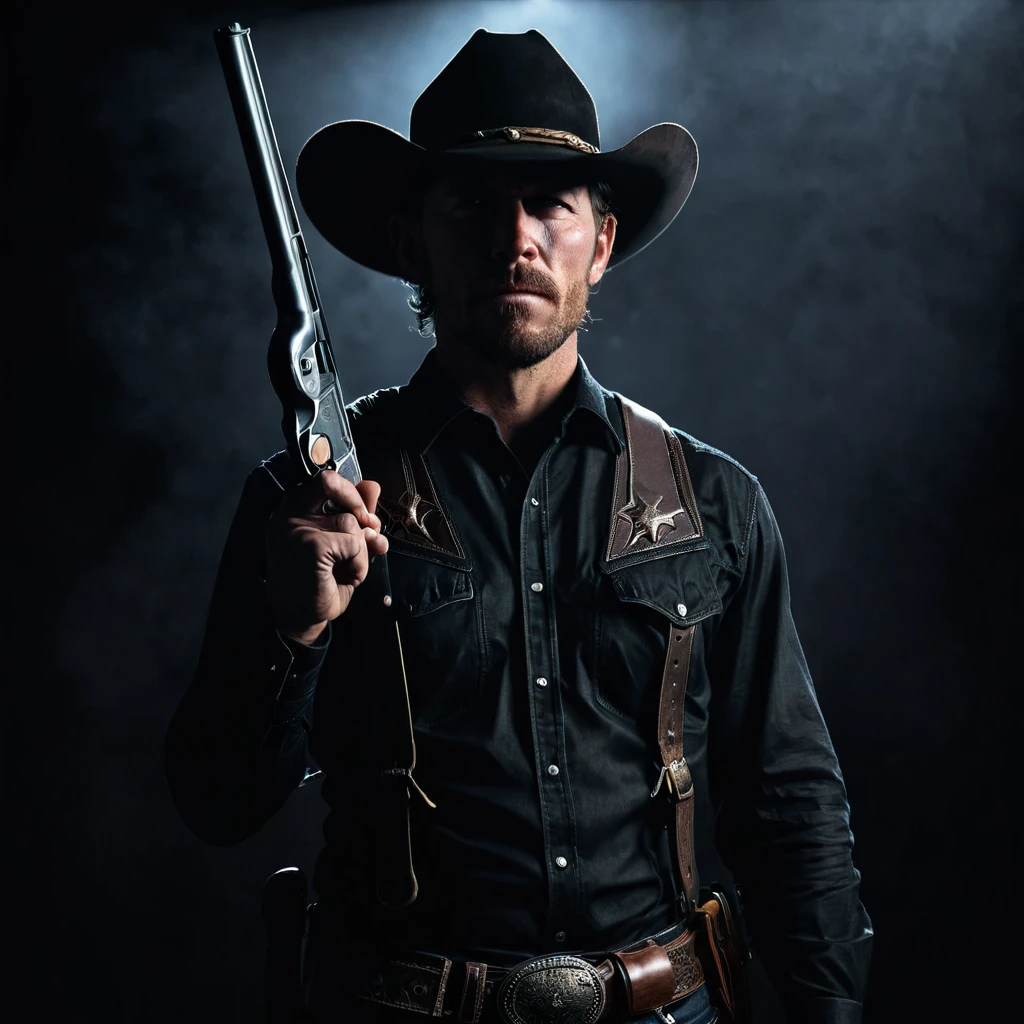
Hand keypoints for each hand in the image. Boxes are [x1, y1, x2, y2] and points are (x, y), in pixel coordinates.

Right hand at [266, 471, 388, 643]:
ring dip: (361, 551)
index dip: (350, 491)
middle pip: (330, 482)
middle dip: (357, 503)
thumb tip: (372, 486)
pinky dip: (360, 564)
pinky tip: (347, 577)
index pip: (324, 479)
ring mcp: (297, 527)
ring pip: (352, 521)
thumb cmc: (319, 579)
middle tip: (366, 527)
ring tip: (347, 569)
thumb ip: (354, 513)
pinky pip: (355, 543)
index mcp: (293, 509)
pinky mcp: (311, 544)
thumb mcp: (341, 542)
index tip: (361, 513)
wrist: (301, 616)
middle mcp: (289, 513)